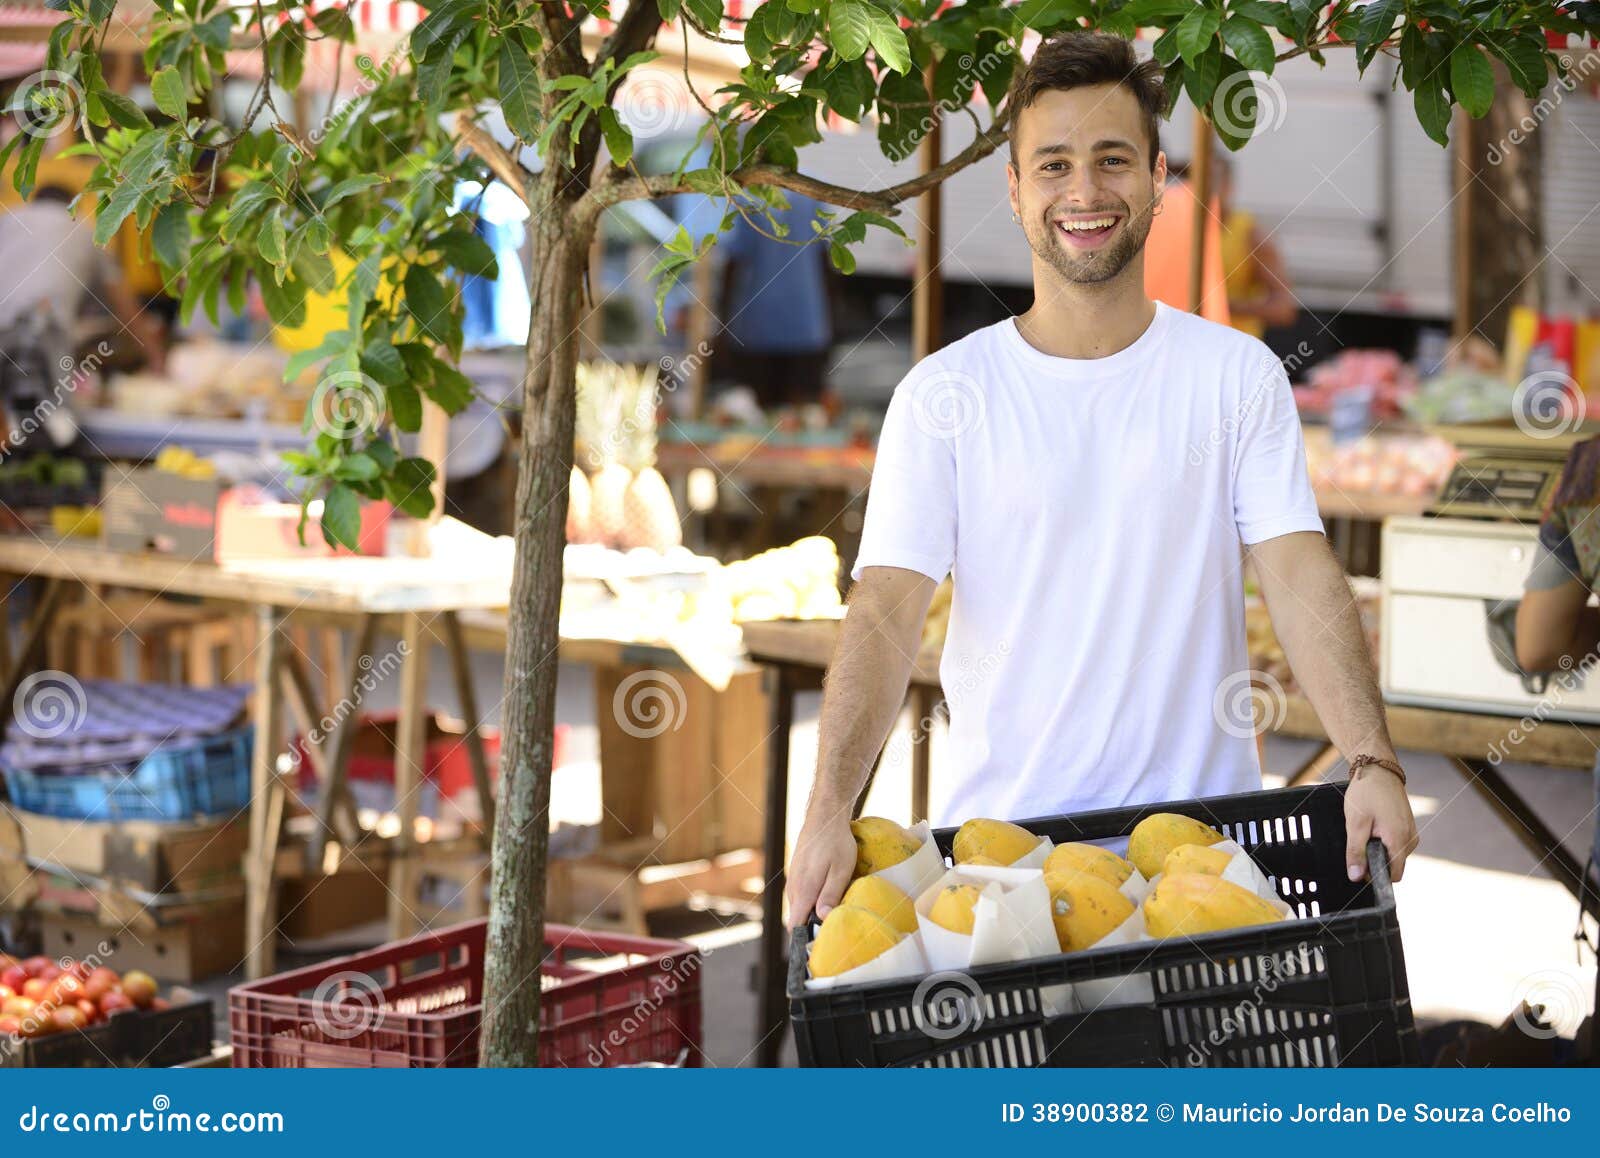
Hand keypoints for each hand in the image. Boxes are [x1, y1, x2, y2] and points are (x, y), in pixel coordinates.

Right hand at [784, 808, 855, 927]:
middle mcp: (794, 887)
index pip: (794, 925)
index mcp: (803, 890)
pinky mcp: (797, 872)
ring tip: (832, 913)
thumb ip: (830, 895)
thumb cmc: (836, 843)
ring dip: (811, 912)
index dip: (803, 939)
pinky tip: (827, 894)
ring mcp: (794, 879)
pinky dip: (811, 900)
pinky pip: (801, 894)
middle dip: (810, 927)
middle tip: (832, 930)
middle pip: (796, 918)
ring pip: (799, 905)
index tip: (816, 948)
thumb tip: (822, 918)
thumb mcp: (841, 870)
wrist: (824, 816)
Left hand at [1344, 769, 1416, 882]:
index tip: (1360, 864)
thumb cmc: (1366, 793)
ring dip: (1377, 848)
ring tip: (1366, 827)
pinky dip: (1383, 839)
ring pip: (1393, 854)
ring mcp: (1411, 832)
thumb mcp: (1355, 823)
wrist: (1378, 769)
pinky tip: (1373, 824)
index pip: (1393, 875)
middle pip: (1392, 865)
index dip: (1375, 875)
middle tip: (1360, 838)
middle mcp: (1410, 839)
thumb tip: (1356, 876)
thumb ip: (1356, 852)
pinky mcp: (1408, 826)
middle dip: (1374, 859)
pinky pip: (1395, 842)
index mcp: (1400, 840)